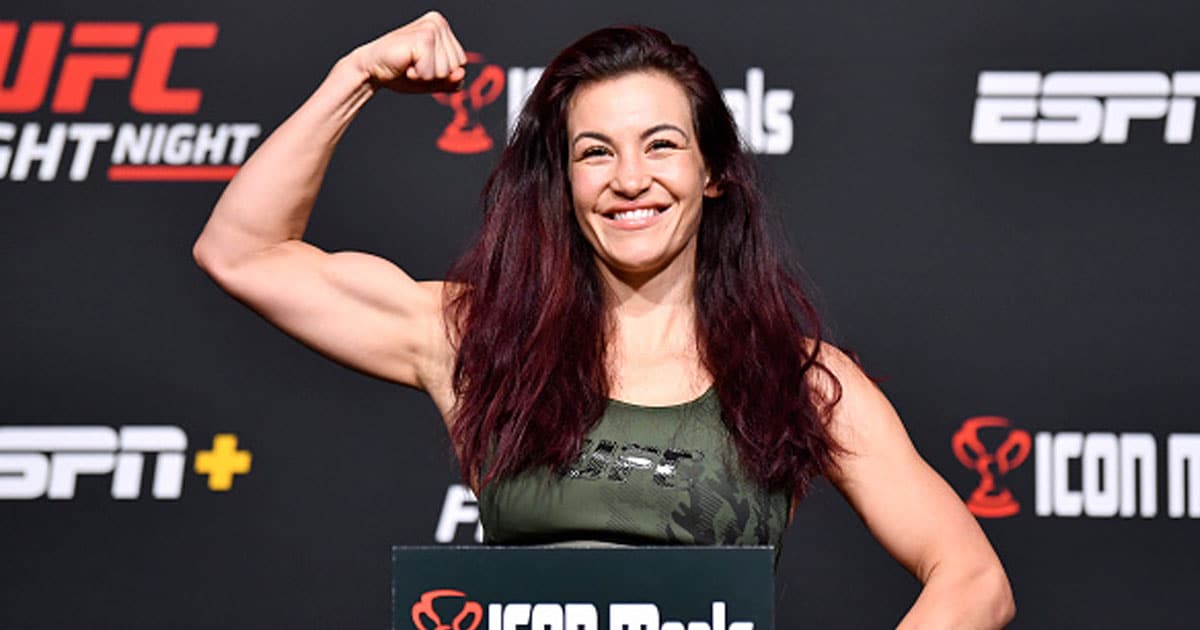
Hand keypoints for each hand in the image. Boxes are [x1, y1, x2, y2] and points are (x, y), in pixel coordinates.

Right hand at [350, 11, 467, 92]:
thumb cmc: (401, 72)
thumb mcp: (433, 81)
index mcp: (443, 29)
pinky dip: (418, 75)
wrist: (372, 70)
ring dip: (425, 75)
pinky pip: (431, 71)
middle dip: (435, 75)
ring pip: (446, 70)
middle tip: (414, 65)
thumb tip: (461, 73)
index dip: (442, 74)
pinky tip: (406, 64)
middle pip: (456, 66)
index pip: (461, 64)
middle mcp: (439, 23)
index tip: (421, 65)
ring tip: (409, 64)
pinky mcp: (423, 38)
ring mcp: (432, 28)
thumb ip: (452, 81)